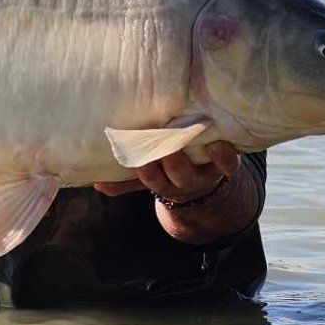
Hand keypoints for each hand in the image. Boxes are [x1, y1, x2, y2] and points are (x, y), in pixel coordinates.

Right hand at [93, 140, 240, 202]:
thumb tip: (95, 182)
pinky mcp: (225, 166)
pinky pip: (228, 165)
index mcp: (163, 182)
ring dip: (194, 159)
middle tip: (162, 147)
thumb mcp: (149, 177)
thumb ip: (125, 180)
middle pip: (174, 176)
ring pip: (196, 172)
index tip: (139, 159)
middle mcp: (183, 180)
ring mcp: (204, 173)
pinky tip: (219, 144)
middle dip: (167, 164)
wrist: (204, 185)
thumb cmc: (169, 172)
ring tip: (186, 138)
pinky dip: (224, 156)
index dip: (146, 171)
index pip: (151, 179)